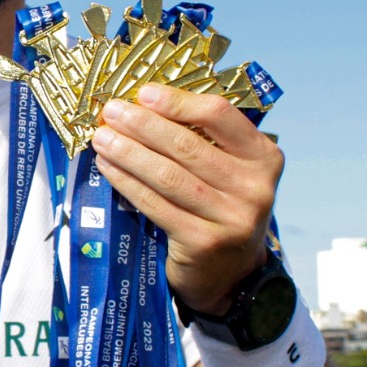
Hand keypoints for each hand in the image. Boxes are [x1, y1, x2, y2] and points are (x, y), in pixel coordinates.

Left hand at [90, 84, 282, 315]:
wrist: (230, 274)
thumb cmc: (222, 209)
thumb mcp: (229, 171)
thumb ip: (203, 140)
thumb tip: (144, 104)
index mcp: (264, 156)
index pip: (219, 115)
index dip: (178, 101)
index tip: (143, 93)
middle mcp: (254, 187)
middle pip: (188, 145)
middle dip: (143, 125)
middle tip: (111, 112)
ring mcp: (231, 217)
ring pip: (168, 175)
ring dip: (129, 152)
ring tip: (102, 138)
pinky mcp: (204, 242)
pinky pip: (156, 205)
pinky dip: (128, 183)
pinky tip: (109, 168)